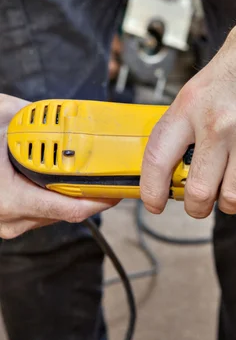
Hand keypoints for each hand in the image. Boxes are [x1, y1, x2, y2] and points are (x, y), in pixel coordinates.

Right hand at [0, 94, 118, 238]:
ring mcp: (8, 224)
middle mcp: (10, 219)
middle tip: (111, 177)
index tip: (119, 188)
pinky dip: (55, 197)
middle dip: (91, 195)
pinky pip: (42, 212)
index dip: (101, 200)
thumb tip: (58, 115)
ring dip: (72, 196)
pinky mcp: (9, 221)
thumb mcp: (0, 120)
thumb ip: (27, 119)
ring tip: (90, 178)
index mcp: (11, 199)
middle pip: (68, 213)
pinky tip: (64, 182)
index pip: (71, 209)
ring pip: (55, 214)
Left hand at [140, 14, 235, 217]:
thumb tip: (181, 153)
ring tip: (234, 193)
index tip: (155, 204)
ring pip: (234, 197)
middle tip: (202, 205)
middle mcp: (220, 124)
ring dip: (232, 204)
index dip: (153, 190)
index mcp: (192, 104)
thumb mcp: (208, 77)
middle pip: (199, 191)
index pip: (158, 158)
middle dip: (198, 207)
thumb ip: (192, 114)